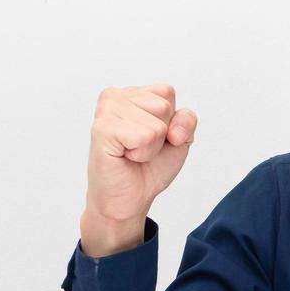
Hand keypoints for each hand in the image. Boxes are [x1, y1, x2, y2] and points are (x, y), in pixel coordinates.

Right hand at [83, 84, 197, 224]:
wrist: (130, 198)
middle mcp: (114, 97)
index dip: (170, 121)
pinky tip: (125, 157)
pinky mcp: (103, 129)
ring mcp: (106, 111)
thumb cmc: (148, 167)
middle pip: (164, 106)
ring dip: (151, 146)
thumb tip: (173, 129)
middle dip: (162, 134)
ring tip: (132, 152)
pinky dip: (143, 153)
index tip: (151, 138)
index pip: (167, 92)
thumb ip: (187, 120)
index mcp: (130, 93)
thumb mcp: (180, 138)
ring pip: (157, 123)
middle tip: (140, 148)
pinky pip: (145, 136)